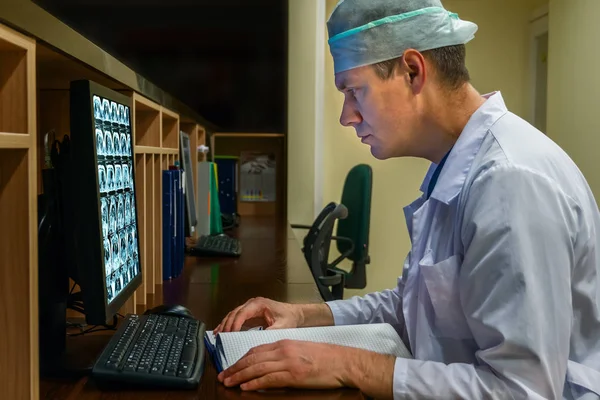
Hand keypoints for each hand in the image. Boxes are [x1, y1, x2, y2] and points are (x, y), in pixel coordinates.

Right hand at [213, 297, 301, 333]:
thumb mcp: (282, 326)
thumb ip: (271, 331)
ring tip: (217, 335)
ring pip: (232, 315)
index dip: (235, 323)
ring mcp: (249, 308)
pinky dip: (227, 324)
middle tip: (221, 337)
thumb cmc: (289, 318)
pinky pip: (235, 318)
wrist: (293, 314)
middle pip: (235, 313)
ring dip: (224, 324)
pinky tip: (220, 331)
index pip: (242, 313)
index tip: (230, 334)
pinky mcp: (249, 314)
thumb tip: (259, 339)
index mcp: (259, 304)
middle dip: (227, 325)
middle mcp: (252, 303)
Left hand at [218, 340, 352, 390]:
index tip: (232, 366)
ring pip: (256, 368)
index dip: (241, 358)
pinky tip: (245, 387)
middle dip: (235, 367)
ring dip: (239, 376)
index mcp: (285, 343)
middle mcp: (283, 350)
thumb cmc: (326, 358)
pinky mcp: (293, 375)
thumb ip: (285, 355)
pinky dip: (254, 383)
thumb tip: (270, 365)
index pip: (256, 349)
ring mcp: (288, 362)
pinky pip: (268, 379)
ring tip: (228, 382)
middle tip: (222, 376)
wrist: (344, 362)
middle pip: (252, 358)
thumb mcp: (301, 351)